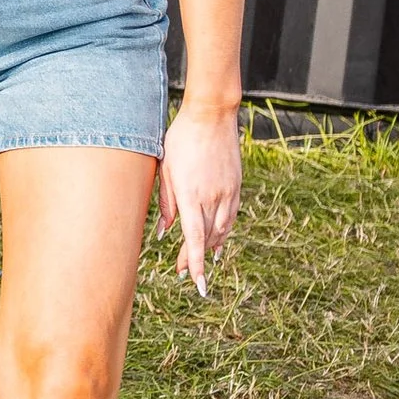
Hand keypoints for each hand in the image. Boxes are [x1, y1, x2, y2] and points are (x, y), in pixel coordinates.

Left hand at [155, 97, 241, 294]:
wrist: (212, 115)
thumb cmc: (181, 139)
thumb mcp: (165, 168)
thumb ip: (165, 202)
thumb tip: (163, 231)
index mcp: (191, 194)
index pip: (194, 239)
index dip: (195, 263)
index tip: (197, 284)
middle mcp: (212, 197)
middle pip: (206, 238)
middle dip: (196, 258)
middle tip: (185, 272)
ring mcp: (227, 192)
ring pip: (221, 230)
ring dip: (211, 248)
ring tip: (201, 260)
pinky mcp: (236, 185)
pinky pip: (231, 216)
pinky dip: (224, 232)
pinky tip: (219, 241)